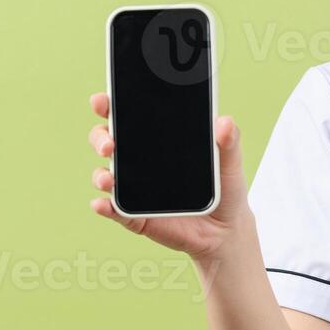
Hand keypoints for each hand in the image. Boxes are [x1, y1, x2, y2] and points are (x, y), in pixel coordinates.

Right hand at [87, 92, 250, 261]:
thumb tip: (226, 122)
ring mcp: (134, 189)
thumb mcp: (230, 161)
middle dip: (100, 137)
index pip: (128, 116)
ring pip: (105, 175)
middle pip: (107, 141)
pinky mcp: (136, 215)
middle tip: (109, 143)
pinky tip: (103, 204)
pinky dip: (105, 207)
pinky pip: (115, 211)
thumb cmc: (223, 187)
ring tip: (108, 179)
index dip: (111, 105)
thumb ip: (229, 141)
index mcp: (158, 140)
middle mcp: (139, 162)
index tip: (103, 101)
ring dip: (100, 175)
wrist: (226, 228)